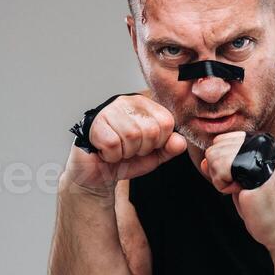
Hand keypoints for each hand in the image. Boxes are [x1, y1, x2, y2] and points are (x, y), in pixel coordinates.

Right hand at [63, 93, 186, 193]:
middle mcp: (127, 102)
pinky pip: (113, 144)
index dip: (159, 142)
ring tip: (118, 151)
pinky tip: (105, 151)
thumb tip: (180, 142)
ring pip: (131, 135)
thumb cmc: (125, 159)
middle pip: (150, 130)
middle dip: (142, 149)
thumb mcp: (153, 156)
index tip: (146, 146)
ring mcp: (109, 110)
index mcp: (145, 105)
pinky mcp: (95, 123)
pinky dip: (111, 155)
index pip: (167, 122)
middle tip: (129, 150)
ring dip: (126, 153)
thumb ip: (169, 148)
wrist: (97, 171)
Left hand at [201, 131, 274, 251]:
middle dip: (220, 171)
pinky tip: (242, 193)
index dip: (222, 163)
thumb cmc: (264, 208)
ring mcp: (258, 155)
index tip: (240, 179)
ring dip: (222, 179)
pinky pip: (220, 170)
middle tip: (241, 187)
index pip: (222, 140)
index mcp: (260, 145)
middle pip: (215, 147)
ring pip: (214, 156)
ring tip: (243, 190)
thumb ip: (223, 168)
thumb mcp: (240, 182)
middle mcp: (260, 145)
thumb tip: (204, 161)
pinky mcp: (253, 168)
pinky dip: (223, 186)